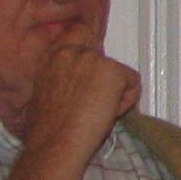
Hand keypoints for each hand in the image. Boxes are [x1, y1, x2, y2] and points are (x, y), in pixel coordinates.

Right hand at [19, 42, 139, 165]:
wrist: (54, 145)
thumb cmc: (47, 131)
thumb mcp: (47, 93)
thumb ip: (62, 77)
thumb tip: (82, 82)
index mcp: (51, 58)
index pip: (78, 34)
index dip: (91, 49)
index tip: (94, 72)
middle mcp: (70, 51)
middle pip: (103, 51)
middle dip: (105, 74)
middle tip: (98, 101)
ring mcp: (92, 59)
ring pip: (118, 72)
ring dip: (115, 92)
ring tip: (96, 114)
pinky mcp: (112, 70)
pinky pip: (133, 83)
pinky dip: (127, 102)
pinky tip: (108, 116)